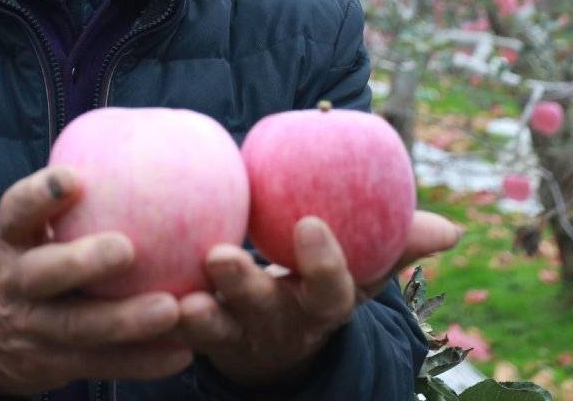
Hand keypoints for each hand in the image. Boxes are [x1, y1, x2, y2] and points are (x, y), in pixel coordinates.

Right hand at [0, 166, 193, 398]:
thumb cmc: (28, 255)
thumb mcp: (28, 226)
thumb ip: (68, 198)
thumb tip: (152, 144)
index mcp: (10, 237)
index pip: (18, 209)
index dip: (41, 194)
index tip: (73, 179)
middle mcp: (14, 281)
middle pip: (44, 274)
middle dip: (82, 262)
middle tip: (128, 248)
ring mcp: (31, 327)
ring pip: (78, 327)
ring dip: (126, 320)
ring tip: (171, 309)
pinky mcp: (53, 365)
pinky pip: (102, 364)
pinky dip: (142, 361)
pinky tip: (182, 351)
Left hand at [173, 211, 460, 387]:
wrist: (275, 348)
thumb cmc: (319, 286)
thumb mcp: (360, 273)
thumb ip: (397, 245)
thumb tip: (449, 230)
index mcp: (321, 305)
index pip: (331, 291)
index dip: (324, 264)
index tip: (310, 224)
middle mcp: (276, 323)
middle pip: (259, 309)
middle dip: (241, 286)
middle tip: (218, 256)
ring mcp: (232, 333)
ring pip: (209, 326)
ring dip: (189, 311)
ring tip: (172, 293)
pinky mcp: (191, 336)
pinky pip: (165, 329)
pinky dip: (147, 315)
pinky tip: (124, 289)